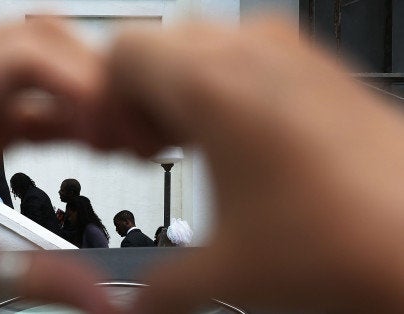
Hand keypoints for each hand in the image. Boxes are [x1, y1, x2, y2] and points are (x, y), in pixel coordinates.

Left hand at [0, 20, 114, 313]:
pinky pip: (33, 89)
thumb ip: (40, 279)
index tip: (114, 123)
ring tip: (115, 139)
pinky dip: (69, 108)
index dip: (80, 80)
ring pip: (40, 56)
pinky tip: (91, 141)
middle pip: (37, 41)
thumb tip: (105, 300)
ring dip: (84, 90)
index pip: (19, 57)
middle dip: (92, 80)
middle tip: (127, 131)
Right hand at [103, 19, 403, 312]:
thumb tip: (137, 308)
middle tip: (155, 149)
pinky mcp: (319, 65)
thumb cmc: (349, 240)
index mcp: (212, 87)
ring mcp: (290, 52)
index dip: (108, 100)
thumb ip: (160, 290)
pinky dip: (225, 85)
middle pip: (159, 47)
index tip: (124, 144)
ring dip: (183, 90)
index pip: (124, 53)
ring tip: (198, 146)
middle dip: (142, 97)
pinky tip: (242, 141)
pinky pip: (246, 53)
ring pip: (203, 45)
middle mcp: (251, 54)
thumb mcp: (229, 273)